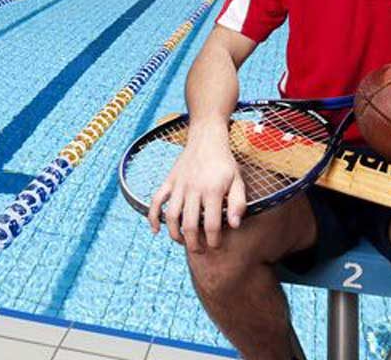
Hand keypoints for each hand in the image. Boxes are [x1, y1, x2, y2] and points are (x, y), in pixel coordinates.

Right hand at [147, 120, 245, 251]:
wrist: (206, 139)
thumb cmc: (224, 162)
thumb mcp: (238, 180)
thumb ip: (238, 203)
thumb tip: (234, 225)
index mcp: (212, 191)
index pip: (212, 225)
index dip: (214, 241)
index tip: (216, 246)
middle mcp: (193, 189)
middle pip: (190, 225)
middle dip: (194, 244)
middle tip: (199, 251)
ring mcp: (179, 186)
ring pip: (172, 217)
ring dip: (175, 235)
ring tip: (183, 243)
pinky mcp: (169, 181)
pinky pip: (157, 200)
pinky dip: (153, 216)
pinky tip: (155, 230)